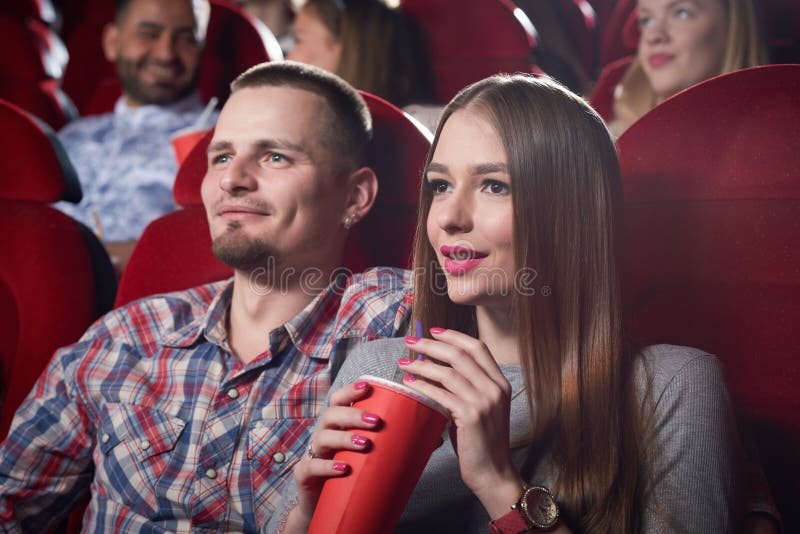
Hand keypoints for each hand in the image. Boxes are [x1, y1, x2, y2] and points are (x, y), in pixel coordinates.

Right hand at [285, 381, 381, 530]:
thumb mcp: (370, 454)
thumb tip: (436, 438)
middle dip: (353, 414)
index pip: (339, 399)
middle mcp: (324, 433)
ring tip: (365, 443)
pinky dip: (327, 466)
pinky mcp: (305, 474)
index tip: (367, 385)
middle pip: (332, 414)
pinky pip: (312, 466)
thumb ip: (396, 444)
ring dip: (344, 437)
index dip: (350, 390)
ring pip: (323, 437)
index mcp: (338, 424)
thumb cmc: (351, 471)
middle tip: (376, 421)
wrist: (324, 503)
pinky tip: (343, 469)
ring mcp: (313, 453)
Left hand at [399, 328, 524, 517]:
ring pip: (448, 373)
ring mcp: (485, 401)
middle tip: (410, 342)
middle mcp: (495, 388)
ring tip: (403, 363)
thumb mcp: (478, 407)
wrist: (493, 472)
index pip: (477, 347)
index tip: (433, 331)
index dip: (454, 336)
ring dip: (422, 364)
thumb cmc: (481, 440)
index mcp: (500, 382)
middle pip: (460, 355)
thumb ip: (463, 386)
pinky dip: (423, 385)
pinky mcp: (471, 416)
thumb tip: (432, 366)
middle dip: (431, 345)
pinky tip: (409, 383)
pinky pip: (441, 394)